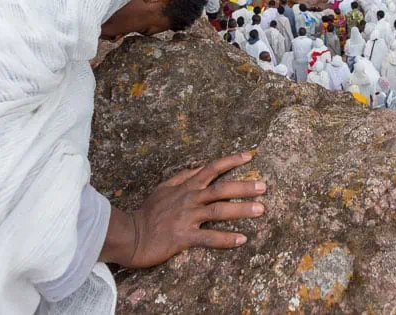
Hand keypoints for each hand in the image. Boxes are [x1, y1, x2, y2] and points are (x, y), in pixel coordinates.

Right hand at [101, 152, 265, 267]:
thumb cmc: (148, 212)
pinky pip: (209, 238)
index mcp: (186, 186)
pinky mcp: (184, 237)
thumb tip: (199, 167)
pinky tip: (242, 239)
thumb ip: (182, 177)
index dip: (230, 161)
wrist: (131, 235)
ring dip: (241, 210)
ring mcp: (187, 218)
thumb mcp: (164, 188)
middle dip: (244, 187)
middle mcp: (189, 199)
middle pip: (221, 189)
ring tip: (261, 209)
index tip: (249, 156)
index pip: (211, 168)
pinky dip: (226, 239)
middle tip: (264, 186)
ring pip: (219, 211)